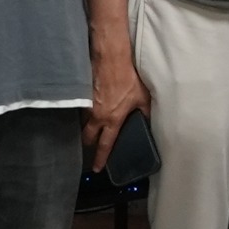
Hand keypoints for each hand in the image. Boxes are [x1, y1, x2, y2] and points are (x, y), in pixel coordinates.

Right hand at [85, 49, 151, 168]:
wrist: (110, 59)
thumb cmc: (128, 78)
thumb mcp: (142, 97)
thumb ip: (145, 112)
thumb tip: (148, 120)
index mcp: (112, 119)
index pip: (105, 144)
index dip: (100, 158)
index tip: (96, 168)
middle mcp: (97, 116)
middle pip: (87, 137)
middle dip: (88, 144)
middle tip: (91, 147)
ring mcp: (87, 105)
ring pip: (82, 124)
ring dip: (84, 129)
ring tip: (89, 131)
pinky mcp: (82, 95)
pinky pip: (80, 109)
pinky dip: (82, 114)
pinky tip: (87, 111)